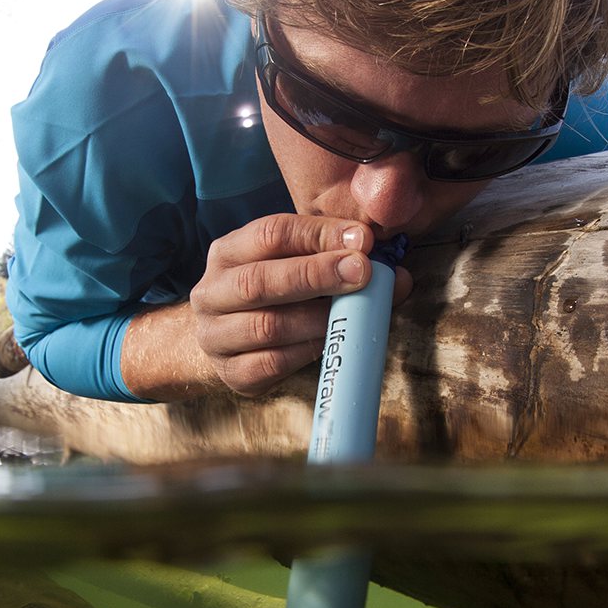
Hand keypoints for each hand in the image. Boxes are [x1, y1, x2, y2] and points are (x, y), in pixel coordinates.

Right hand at [189, 213, 410, 397]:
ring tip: (353, 314)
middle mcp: (211, 292)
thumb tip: (396, 275)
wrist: (226, 341)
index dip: (318, 235)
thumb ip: (336, 260)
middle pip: (260, 281)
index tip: (362, 240)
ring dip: (317, 318)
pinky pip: (271, 364)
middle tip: (362, 272)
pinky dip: (306, 352)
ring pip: (267, 326)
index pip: (271, 234)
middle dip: (316, 275)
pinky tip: (330, 342)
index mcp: (227, 253)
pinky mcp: (231, 373)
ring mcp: (215, 336)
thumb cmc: (272, 296)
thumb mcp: (293, 265)